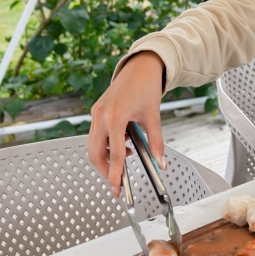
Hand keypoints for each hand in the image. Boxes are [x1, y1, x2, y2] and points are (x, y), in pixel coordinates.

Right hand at [89, 51, 165, 197]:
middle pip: (95, 154)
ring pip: (92, 145)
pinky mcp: (96, 111)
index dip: (115, 174)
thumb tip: (161, 164)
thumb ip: (156, 142)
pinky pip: (95, 135)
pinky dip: (106, 145)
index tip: (117, 189)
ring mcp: (96, 113)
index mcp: (115, 117)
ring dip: (106, 157)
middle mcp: (101, 116)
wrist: (140, 66)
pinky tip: (122, 142)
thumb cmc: (147, 87)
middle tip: (118, 181)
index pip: (114, 154)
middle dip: (105, 170)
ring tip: (127, 156)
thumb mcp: (154, 116)